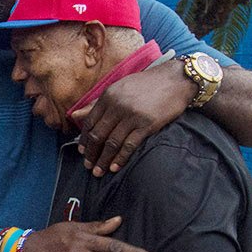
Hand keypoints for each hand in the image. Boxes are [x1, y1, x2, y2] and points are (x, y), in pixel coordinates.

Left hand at [74, 60, 194, 175]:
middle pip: (98, 135)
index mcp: (108, 96)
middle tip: (88, 166)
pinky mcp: (147, 124)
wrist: (177, 79)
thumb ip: (97, 104)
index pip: (90, 122)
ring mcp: (132, 116)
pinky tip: (115, 167)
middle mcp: (117, 106)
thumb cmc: (147, 84)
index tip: (81, 152)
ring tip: (98, 172)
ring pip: (111, 143)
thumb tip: (74, 116)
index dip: (84, 140)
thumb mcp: (119, 88)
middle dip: (91, 153)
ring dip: (103, 160)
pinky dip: (120, 158)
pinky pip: (129, 145)